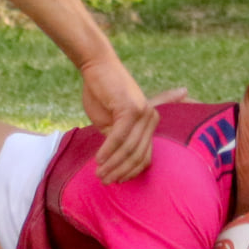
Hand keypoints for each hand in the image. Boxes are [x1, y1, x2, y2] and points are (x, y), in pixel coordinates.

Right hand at [80, 60, 178, 183]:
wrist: (96, 66)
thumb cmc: (101, 93)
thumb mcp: (109, 122)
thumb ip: (116, 141)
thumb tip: (115, 163)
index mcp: (150, 122)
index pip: (145, 156)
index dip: (130, 172)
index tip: (115, 181)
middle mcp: (152, 118)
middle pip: (138, 156)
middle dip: (120, 172)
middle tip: (104, 181)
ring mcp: (144, 113)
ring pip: (129, 149)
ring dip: (113, 165)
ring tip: (99, 174)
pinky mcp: (132, 109)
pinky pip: (119, 138)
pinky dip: (108, 151)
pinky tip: (98, 159)